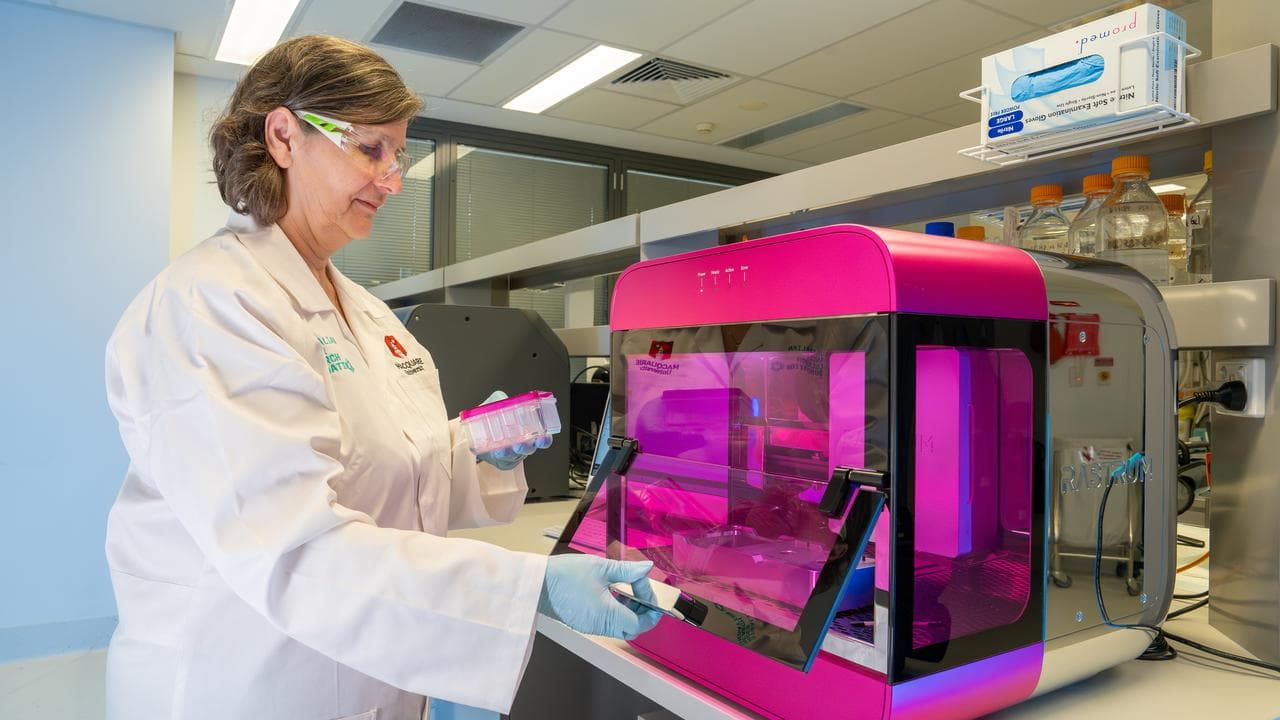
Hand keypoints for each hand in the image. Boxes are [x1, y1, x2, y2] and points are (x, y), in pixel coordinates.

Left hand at [474, 391, 552, 470]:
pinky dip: (498, 458)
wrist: (479, 431)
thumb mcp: (497, 404)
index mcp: (529, 431)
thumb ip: (501, 399)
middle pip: (529, 449)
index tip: (543, 438)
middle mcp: (524, 444)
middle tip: (520, 445)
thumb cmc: (494, 418)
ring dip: (508, 453)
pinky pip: (502, 462)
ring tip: (501, 450)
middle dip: (525, 448)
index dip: (545, 439)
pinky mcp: (502, 461)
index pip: (543, 438)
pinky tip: (494, 453)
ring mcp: (513, 454)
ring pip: (513, 456)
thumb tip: (502, 398)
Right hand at [538, 555, 661, 639]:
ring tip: (624, 590)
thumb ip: (627, 570)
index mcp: (607, 614)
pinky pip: (606, 625)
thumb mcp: (600, 567)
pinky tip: (609, 594)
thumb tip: (647, 568)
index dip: (649, 611)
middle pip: (631, 629)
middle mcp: (599, 626)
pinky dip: (614, 613)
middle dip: (641, 612)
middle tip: (639, 591)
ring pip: (619, 627)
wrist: (537, 583)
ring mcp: (590, 627)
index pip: (639, 624)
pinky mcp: (582, 624)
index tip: (648, 593)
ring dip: (627, 612)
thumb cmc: (566, 574)